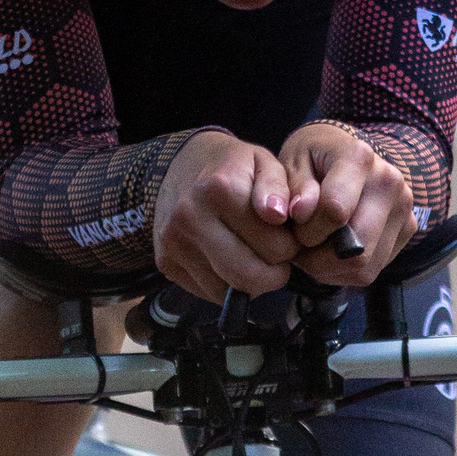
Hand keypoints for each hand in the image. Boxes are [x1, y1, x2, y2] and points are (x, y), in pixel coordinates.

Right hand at [153, 130, 302, 302]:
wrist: (177, 167)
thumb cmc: (230, 167)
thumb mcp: (263, 162)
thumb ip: (279, 187)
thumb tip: (277, 215)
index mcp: (220, 190)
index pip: (276, 248)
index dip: (290, 246)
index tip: (283, 235)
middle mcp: (191, 218)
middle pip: (249, 277)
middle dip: (273, 273)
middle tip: (274, 255)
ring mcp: (174, 243)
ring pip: (229, 292)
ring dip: (249, 282)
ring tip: (250, 254)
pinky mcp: (166, 263)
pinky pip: (208, 293)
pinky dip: (225, 285)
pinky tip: (227, 259)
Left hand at [277, 122, 415, 288]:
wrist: (344, 154)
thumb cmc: (311, 159)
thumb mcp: (289, 162)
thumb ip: (288, 186)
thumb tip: (300, 212)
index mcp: (358, 158)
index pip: (335, 210)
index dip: (306, 229)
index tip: (294, 222)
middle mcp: (389, 182)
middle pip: (357, 248)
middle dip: (317, 259)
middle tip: (299, 246)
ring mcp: (403, 207)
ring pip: (364, 267)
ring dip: (329, 269)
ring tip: (311, 249)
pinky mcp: (408, 229)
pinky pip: (372, 271)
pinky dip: (343, 271)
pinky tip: (330, 251)